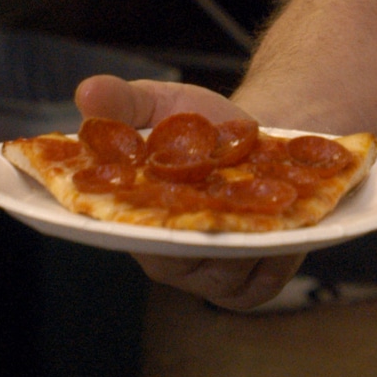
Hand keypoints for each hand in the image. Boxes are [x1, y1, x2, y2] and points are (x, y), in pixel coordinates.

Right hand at [74, 74, 302, 309]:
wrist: (254, 139)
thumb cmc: (197, 125)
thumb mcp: (161, 103)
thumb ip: (123, 102)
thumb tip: (86, 90)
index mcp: (130, 221)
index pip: (127, 234)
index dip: (144, 225)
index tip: (169, 201)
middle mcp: (166, 258)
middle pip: (180, 261)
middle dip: (204, 233)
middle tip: (230, 198)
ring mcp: (207, 277)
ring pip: (223, 274)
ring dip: (246, 242)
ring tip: (268, 203)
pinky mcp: (248, 285)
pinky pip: (259, 286)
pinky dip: (275, 260)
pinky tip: (290, 226)